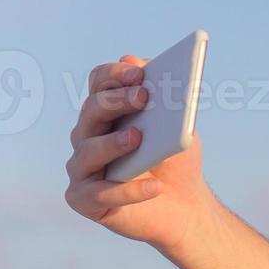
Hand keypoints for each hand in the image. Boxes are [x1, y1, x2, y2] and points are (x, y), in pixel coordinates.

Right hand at [64, 54, 217, 253]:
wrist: (185, 208)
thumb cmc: (175, 162)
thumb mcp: (178, 127)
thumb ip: (163, 97)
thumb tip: (137, 61)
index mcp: (106, 113)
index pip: (99, 83)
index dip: (115, 75)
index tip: (140, 73)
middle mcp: (87, 136)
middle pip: (92, 111)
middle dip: (116, 101)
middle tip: (143, 97)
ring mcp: (82, 169)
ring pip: (89, 151)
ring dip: (113, 142)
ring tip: (138, 138)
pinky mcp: (85, 201)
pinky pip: (102, 193)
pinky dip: (129, 190)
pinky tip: (155, 186)